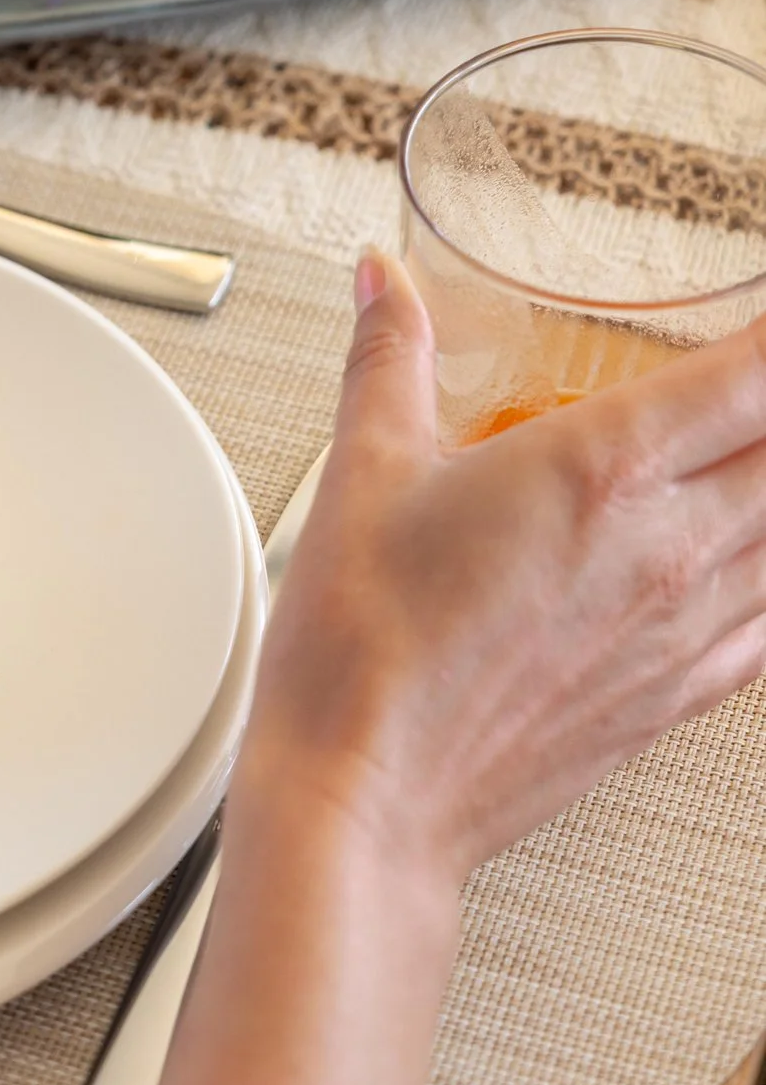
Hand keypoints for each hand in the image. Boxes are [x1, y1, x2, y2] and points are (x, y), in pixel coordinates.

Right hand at [234, 249, 765, 891]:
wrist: (364, 799)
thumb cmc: (359, 657)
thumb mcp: (361, 477)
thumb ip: (391, 361)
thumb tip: (388, 285)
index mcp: (602, 473)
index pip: (755, 371)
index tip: (751, 318)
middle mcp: (671, 548)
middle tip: (744, 395)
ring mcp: (686, 628)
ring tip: (745, 468)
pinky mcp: (676, 694)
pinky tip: (748, 568)